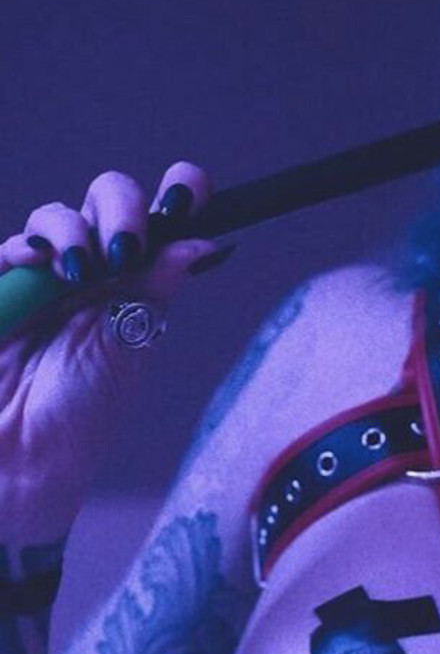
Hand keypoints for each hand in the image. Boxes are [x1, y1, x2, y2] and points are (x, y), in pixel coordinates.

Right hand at [0, 162, 224, 532]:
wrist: (20, 461)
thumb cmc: (81, 416)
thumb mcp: (126, 350)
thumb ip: (154, 291)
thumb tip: (205, 243)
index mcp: (135, 281)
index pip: (160, 220)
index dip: (177, 193)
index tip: (186, 192)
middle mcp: (91, 270)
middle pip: (108, 199)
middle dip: (121, 206)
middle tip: (126, 245)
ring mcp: (41, 276)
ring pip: (56, 216)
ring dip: (72, 228)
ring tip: (80, 270)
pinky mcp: (0, 289)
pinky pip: (6, 250)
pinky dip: (22, 246)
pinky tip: (36, 262)